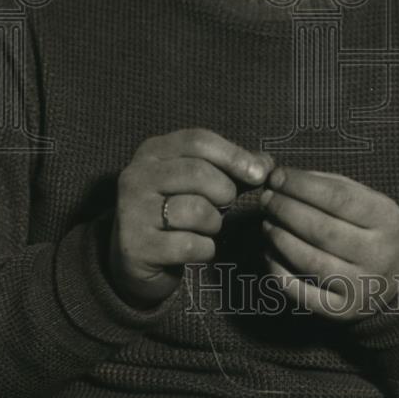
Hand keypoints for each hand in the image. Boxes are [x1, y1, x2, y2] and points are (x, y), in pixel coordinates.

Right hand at [108, 129, 272, 306]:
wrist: (135, 257)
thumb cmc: (174, 210)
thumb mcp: (195, 181)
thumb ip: (230, 167)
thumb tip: (265, 163)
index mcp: (153, 151)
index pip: (199, 140)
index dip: (234, 155)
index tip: (259, 173)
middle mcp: (137, 176)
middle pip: (198, 173)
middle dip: (225, 191)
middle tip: (225, 204)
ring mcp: (133, 211)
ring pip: (196, 210)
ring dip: (214, 223)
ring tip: (208, 226)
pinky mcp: (137, 246)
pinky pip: (190, 245)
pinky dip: (205, 249)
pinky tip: (198, 247)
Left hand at [260, 167, 398, 321]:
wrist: (392, 274)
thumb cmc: (366, 226)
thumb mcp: (363, 198)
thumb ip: (327, 184)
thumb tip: (283, 178)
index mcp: (386, 219)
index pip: (340, 198)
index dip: (303, 186)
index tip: (277, 176)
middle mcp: (378, 255)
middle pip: (323, 230)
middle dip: (286, 210)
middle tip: (267, 199)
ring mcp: (361, 286)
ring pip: (311, 262)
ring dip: (280, 239)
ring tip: (267, 223)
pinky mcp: (342, 310)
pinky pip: (302, 293)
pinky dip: (279, 271)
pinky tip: (270, 252)